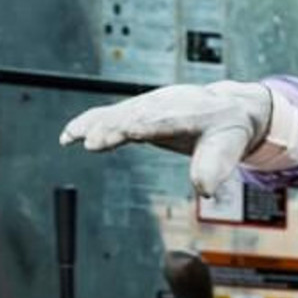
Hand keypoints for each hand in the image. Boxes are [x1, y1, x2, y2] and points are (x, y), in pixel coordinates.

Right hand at [59, 81, 274, 197]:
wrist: (226, 107)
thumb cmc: (227, 131)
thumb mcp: (228, 149)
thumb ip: (214, 168)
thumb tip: (207, 192)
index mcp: (190, 113)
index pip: (164, 119)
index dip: (146, 124)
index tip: (128, 130)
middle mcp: (165, 104)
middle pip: (134, 115)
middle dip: (114, 126)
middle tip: (94, 141)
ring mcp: (149, 104)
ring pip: (117, 113)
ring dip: (94, 124)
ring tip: (72, 136)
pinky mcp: (137, 109)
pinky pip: (109, 114)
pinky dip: (89, 122)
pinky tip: (69, 135)